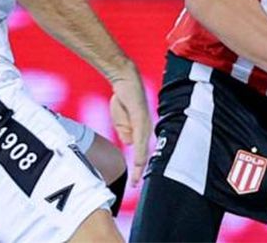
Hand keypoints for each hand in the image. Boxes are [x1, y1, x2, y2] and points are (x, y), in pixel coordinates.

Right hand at [108, 66, 152, 186]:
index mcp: (141, 130)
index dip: (139, 167)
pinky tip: (139, 160)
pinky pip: (140, 138)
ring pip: (142, 149)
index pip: (142, 152)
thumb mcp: (121, 120)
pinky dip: (139, 150)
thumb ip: (125, 132)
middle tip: (136, 185)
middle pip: (144, 154)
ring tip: (136, 178)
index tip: (135, 181)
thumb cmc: (124, 99)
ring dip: (139, 165)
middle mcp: (145, 129)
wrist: (125, 81)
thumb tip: (130, 144)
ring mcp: (144, 124)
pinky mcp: (141, 119)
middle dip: (140, 171)